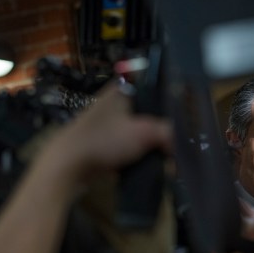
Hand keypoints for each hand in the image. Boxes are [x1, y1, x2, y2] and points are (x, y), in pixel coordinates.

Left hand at [41, 82, 172, 182]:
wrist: (68, 166)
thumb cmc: (105, 140)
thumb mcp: (145, 133)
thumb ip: (169, 133)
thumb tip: (180, 146)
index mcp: (123, 89)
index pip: (156, 87)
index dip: (172, 102)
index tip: (185, 119)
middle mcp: (115, 101)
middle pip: (150, 112)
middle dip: (163, 129)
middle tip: (176, 143)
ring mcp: (107, 122)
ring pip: (140, 130)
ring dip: (151, 144)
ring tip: (165, 156)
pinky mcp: (102, 141)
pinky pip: (128, 145)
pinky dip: (138, 154)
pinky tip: (147, 163)